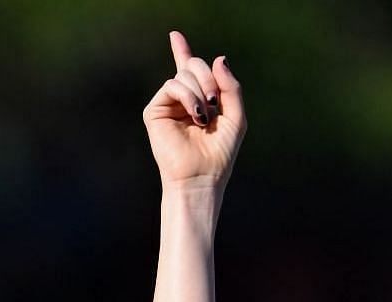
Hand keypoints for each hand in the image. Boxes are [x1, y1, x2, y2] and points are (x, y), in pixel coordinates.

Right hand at [143, 30, 244, 190]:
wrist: (201, 176)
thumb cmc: (220, 153)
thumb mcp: (236, 116)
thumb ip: (231, 87)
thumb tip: (218, 58)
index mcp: (200, 101)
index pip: (190, 71)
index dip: (182, 51)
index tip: (174, 35)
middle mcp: (182, 100)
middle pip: (193, 67)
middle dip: (208, 78)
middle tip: (215, 101)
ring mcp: (168, 105)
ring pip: (183, 74)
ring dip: (201, 92)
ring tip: (205, 117)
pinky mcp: (155, 111)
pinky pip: (172, 85)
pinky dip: (188, 96)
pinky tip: (196, 115)